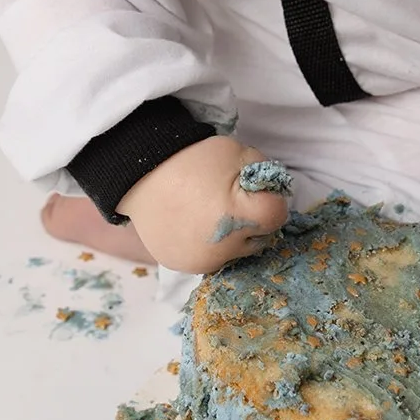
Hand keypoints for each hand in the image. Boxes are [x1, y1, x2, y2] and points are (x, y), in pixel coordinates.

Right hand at [116, 136, 290, 273]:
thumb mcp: (238, 152)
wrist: (141, 172)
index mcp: (239, 216)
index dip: (270, 198)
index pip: (277, 215)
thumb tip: (272, 195)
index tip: (255, 190)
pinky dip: (210, 246)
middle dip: (253, 221)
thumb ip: (263, 176)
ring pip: (237, 253)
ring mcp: (204, 261)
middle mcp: (224, 247)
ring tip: (211, 214)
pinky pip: (213, 259)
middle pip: (260, 238)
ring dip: (233, 238)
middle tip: (231, 202)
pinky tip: (196, 226)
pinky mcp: (187, 266)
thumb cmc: (193, 159)